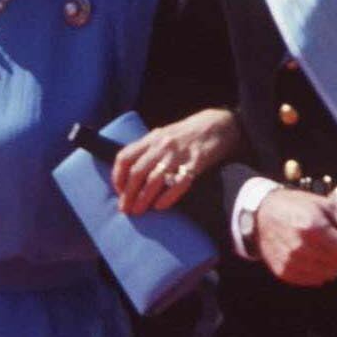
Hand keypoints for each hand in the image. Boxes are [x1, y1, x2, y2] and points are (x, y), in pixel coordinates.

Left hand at [112, 108, 241, 214]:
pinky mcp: (195, 164)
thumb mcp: (163, 136)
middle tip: (125, 209)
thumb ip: (147, 150)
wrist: (218, 125)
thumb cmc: (187, 134)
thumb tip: (129, 175)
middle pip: (137, 172)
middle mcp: (162, 146)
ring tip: (139, 211)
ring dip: (143, 199)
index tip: (119, 191)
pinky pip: (177, 184)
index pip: (125, 157)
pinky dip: (167, 197)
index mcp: (152, 138)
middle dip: (128, 194)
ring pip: (154, 180)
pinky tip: (160, 206)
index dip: (118, 176)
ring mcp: (178, 155)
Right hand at [255, 185, 336, 285]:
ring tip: (324, 250)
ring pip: (329, 274)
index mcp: (314, 228)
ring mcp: (292, 262)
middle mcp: (302, 248)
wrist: (261, 215)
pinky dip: (318, 271)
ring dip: (332, 264)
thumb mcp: (325, 206)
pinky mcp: (285, 272)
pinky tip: (314, 258)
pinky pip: (313, 280)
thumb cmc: (296, 207)